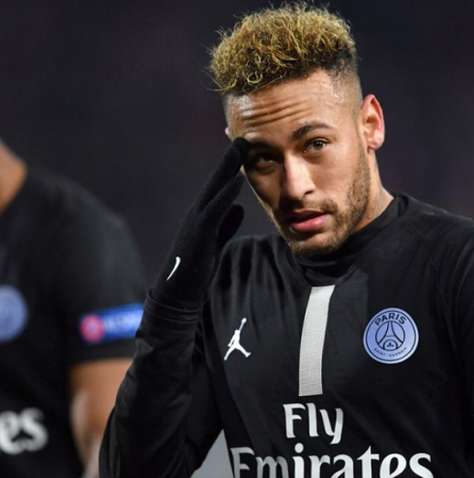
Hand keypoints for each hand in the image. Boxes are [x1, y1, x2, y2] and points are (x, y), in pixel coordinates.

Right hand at [151, 138, 247, 308]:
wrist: (179, 294)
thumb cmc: (195, 270)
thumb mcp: (215, 243)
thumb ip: (225, 224)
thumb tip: (238, 208)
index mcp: (203, 216)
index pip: (219, 188)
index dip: (231, 168)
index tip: (245, 149)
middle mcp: (197, 214)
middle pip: (216, 182)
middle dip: (230, 160)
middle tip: (243, 138)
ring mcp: (196, 222)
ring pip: (214, 189)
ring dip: (228, 168)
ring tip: (242, 148)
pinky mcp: (199, 234)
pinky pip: (214, 209)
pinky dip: (226, 193)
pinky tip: (238, 180)